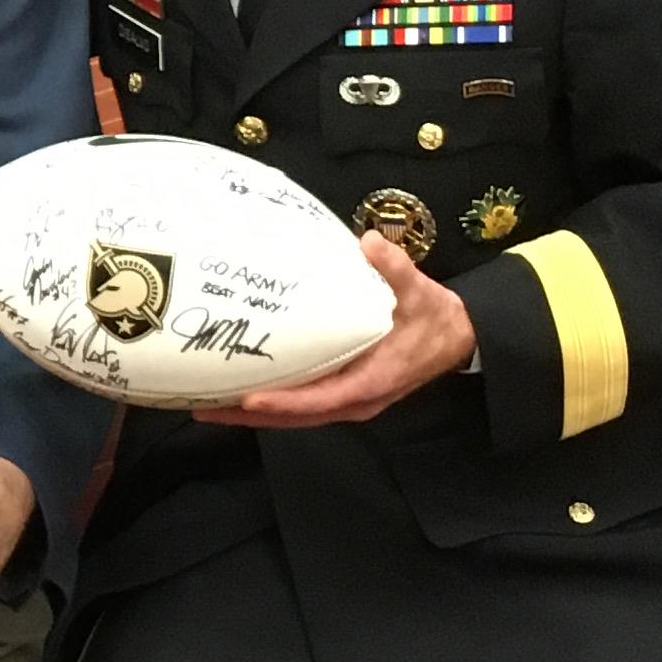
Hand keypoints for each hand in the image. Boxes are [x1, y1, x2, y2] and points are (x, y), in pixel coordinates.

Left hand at [198, 233, 478, 426]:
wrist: (458, 340)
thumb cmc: (436, 320)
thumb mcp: (421, 292)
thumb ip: (396, 269)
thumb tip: (370, 244)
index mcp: (371, 381)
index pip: (320, 399)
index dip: (284, 402)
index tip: (249, 398)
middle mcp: (355, 401)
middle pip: (294, 417)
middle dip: (248, 416)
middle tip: (202, 408)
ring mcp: (347, 401)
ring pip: (293, 417)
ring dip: (252, 415)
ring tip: (208, 406)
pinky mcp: (342, 394)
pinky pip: (300, 406)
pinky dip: (270, 405)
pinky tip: (241, 393)